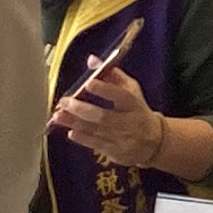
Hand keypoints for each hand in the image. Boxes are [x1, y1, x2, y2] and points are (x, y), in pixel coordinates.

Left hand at [54, 69, 168, 171]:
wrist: (154, 142)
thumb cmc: (137, 110)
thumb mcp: (131, 90)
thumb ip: (112, 74)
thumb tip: (92, 60)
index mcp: (133, 103)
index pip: (120, 95)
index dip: (104, 89)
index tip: (88, 82)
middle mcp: (129, 122)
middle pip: (103, 116)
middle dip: (81, 109)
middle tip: (64, 102)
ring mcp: (122, 139)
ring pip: (95, 131)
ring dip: (75, 123)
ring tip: (58, 116)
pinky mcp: (115, 152)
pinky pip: (96, 145)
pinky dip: (82, 138)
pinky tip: (70, 131)